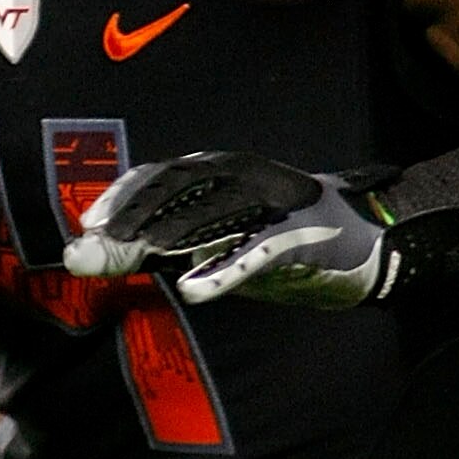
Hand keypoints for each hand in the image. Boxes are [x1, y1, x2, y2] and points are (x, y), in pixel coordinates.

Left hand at [65, 151, 458, 307]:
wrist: (368, 242)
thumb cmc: (285, 236)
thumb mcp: (229, 226)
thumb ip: (178, 232)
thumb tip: (113, 245)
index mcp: (227, 170)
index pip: (165, 174)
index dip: (126, 195)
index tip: (90, 222)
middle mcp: (247, 177)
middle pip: (178, 192)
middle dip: (132, 220)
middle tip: (94, 251)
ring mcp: (274, 204)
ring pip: (212, 217)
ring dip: (168, 237)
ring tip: (133, 258)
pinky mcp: (301, 236)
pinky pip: (256, 253)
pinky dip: (225, 270)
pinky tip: (194, 289)